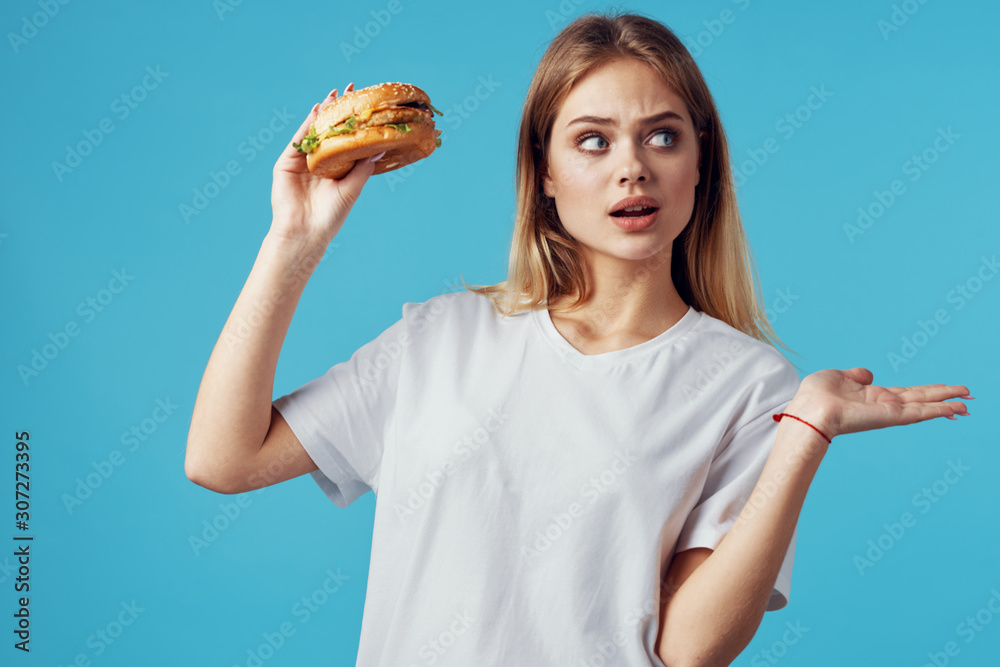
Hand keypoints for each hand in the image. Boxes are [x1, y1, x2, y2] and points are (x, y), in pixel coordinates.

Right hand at [269, 82, 381, 243]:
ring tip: (335, 96)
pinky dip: (307, 125)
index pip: (345, 140)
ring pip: (314, 131)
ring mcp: (302, 162)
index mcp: (335, 170)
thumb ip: (364, 166)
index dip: (354, 123)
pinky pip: (298, 139)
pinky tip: (317, 111)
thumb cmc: (331, 215)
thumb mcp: (353, 188)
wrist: (305, 231)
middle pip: (330, 131)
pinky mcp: (286, 163)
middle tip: (350, 90)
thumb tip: (381, 146)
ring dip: (324, 112)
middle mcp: (319, 163)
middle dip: (339, 111)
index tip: (365, 104)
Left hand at [786, 367, 970, 438]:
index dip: (926, 391)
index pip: (906, 393)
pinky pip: (919, 412)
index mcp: (872, 395)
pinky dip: (938, 410)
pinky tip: (954, 408)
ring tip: (968, 404)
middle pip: (921, 399)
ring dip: (947, 404)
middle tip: (968, 395)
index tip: (944, 389)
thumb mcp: (837, 376)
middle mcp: (884, 405)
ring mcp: (888, 412)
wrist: (809, 410)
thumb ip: (856, 375)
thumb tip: (868, 375)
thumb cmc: (816, 395)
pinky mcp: (890, 417)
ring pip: (925, 407)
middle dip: (944, 396)